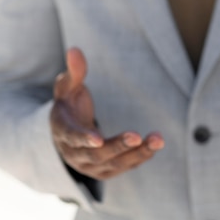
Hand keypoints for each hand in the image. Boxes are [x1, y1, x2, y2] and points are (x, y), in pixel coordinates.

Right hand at [50, 47, 163, 179]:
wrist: (67, 133)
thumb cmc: (69, 104)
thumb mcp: (68, 87)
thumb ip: (74, 71)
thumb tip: (74, 49)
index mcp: (62, 131)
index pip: (72, 137)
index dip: (84, 138)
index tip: (98, 139)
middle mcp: (74, 154)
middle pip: (96, 155)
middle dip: (117, 146)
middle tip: (137, 135)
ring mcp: (90, 166)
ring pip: (114, 164)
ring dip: (137, 153)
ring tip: (158, 139)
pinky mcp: (106, 170)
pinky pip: (124, 166)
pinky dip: (140, 157)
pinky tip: (155, 144)